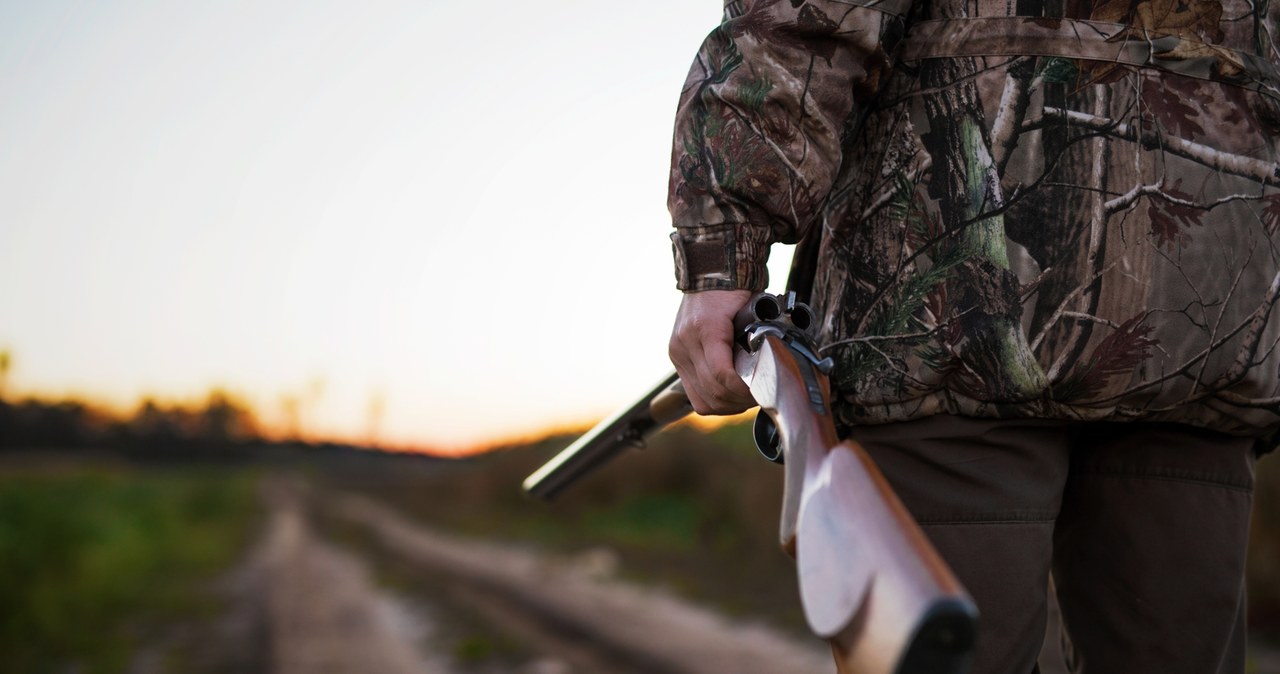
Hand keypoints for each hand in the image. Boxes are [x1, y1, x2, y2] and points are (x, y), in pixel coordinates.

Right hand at [668, 289, 756, 414]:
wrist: (709, 273)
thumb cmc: (734, 291)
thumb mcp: (751, 310)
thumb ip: (755, 339)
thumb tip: (768, 370)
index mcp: (705, 328)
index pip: (723, 374)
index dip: (744, 389)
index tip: (762, 389)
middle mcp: (686, 342)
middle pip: (712, 391)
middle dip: (740, 400)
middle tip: (760, 395)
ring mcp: (678, 351)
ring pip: (702, 399)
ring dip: (727, 404)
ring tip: (745, 399)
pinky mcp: (676, 357)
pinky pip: (694, 394)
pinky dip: (713, 401)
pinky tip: (728, 396)